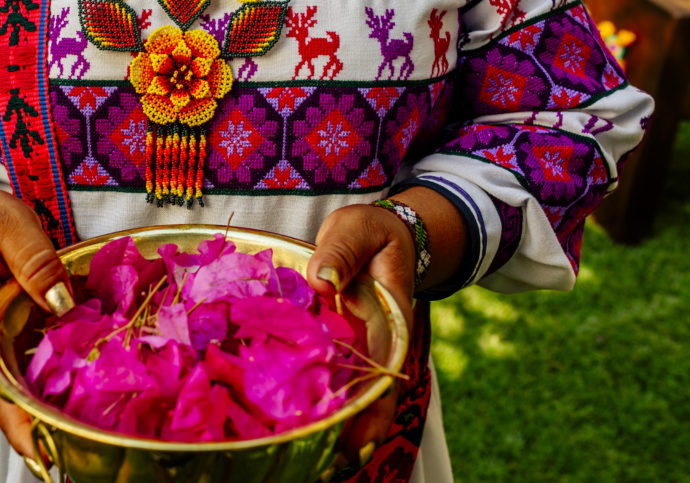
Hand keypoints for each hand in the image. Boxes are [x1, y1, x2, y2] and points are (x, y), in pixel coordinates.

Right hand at [0, 166, 71, 457]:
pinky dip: (52, 385)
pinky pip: (27, 367)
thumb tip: (62, 303)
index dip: (17, 416)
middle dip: (36, 431)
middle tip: (73, 459)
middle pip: (6, 396)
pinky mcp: (4, 336)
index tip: (40, 451)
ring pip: (17, 387)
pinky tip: (84, 398)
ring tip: (86, 440)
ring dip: (45, 414)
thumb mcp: (6, 221)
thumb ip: (34, 257)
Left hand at [306, 202, 416, 466]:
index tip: (360, 440)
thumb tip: (322, 280)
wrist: (374, 236)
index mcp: (389, 318)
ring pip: (353, 396)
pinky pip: (332, 379)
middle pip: (372, 397)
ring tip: (314, 461)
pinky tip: (299, 426)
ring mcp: (360, 348)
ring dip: (338, 426)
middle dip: (355, 433)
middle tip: (329, 466)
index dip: (375, 408)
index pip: (385, 369)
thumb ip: (341, 251)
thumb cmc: (369, 233)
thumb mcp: (358, 230)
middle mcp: (378, 342)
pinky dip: (322, 403)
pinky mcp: (339, 347)